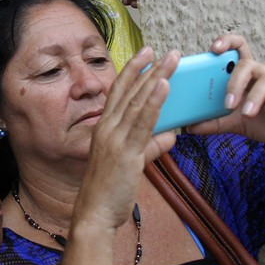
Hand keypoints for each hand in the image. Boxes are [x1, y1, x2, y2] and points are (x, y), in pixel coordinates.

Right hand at [78, 48, 177, 228]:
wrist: (94, 213)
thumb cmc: (108, 191)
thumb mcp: (130, 164)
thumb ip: (151, 147)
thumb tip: (170, 135)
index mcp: (103, 128)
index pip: (119, 92)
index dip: (132, 70)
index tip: (146, 53)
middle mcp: (106, 128)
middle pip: (130, 91)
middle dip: (149, 67)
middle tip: (166, 50)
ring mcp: (115, 138)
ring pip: (138, 101)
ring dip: (156, 77)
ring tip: (171, 60)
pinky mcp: (126, 152)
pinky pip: (142, 122)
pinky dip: (154, 102)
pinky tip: (164, 86)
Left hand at [187, 35, 264, 150]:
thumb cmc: (264, 123)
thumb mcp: (235, 124)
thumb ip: (214, 123)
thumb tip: (189, 127)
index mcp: (246, 75)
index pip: (236, 48)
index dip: (226, 42)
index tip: (213, 49)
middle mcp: (263, 72)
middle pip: (246, 64)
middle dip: (234, 83)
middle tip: (228, 104)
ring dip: (254, 97)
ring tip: (247, 114)